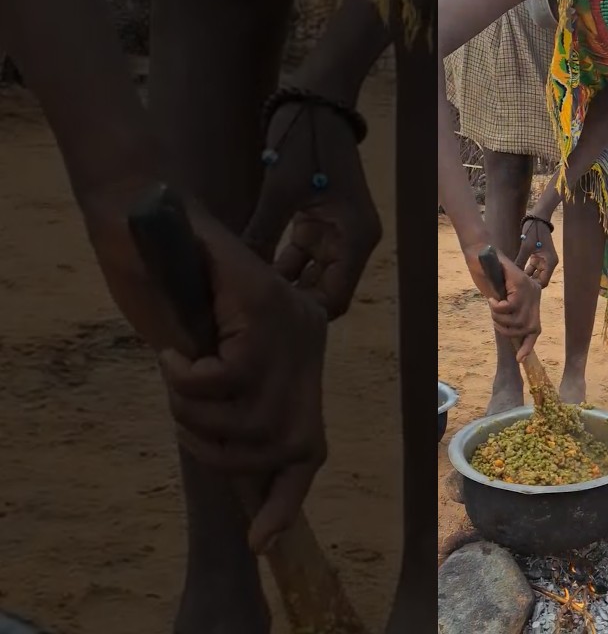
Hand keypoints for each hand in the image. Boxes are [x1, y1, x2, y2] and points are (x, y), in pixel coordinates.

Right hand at [92, 198, 329, 553]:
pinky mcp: (262, 307)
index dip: (286, 499)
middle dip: (226, 456)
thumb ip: (226, 404)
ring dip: (200, 418)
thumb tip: (240, 472)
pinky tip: (175, 357)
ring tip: (178, 384)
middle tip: (188, 425)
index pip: (310, 447)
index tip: (261, 540)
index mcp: (301, 354)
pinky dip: (191, 381)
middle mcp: (309, 340)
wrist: (151, 213)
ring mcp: (291, 324)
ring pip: (254, 420)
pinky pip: (230, 379)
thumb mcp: (204, 357)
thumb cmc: (174, 285)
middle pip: (288, 446)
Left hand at [243, 101, 380, 319]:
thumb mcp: (280, 190)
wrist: (315, 104)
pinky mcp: (320, 223)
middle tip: (247, 318)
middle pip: (324, 290)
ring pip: (310, 275)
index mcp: (354, 238)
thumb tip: (235, 275)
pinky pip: (301, 256)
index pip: (334, 297)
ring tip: (242, 300)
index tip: (265, 325)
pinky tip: (249, 274)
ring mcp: (336, 233)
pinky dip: (280, 265)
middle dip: (291, 303)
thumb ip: (262, 234)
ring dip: (282, 284)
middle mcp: (351, 241)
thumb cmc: (304, 144)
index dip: (303, 315)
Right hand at [465, 245, 541, 360]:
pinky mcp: (520, 284)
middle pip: (529, 328)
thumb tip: (513, 336)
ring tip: (493, 308)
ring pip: (518, 320)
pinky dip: (498, 308)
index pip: (536, 329)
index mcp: (533, 299)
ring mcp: (530, 289)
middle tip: (496, 321)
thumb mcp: (501, 299)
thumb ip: (509, 314)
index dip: (528, 345)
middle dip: (509, 331)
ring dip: (501, 319)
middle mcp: (536, 294)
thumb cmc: (491, 277)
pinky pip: (510, 307)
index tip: (520, 359)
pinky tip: (492, 299)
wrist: (484, 255)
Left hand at [515, 218, 557, 288]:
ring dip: (527, 277)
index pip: (543, 282)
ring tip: (514, 283)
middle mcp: (549, 263)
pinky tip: (516, 274)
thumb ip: (520, 261)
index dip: (533, 287)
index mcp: (549, 262)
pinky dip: (526, 271)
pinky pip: (533, 268)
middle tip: (515, 288)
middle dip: (529, 284)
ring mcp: (544, 260)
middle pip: (540, 279)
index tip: (521, 291)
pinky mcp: (539, 257)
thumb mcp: (526, 247)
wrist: (537, 218)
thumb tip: (512, 274)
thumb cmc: (534, 232)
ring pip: (535, 274)